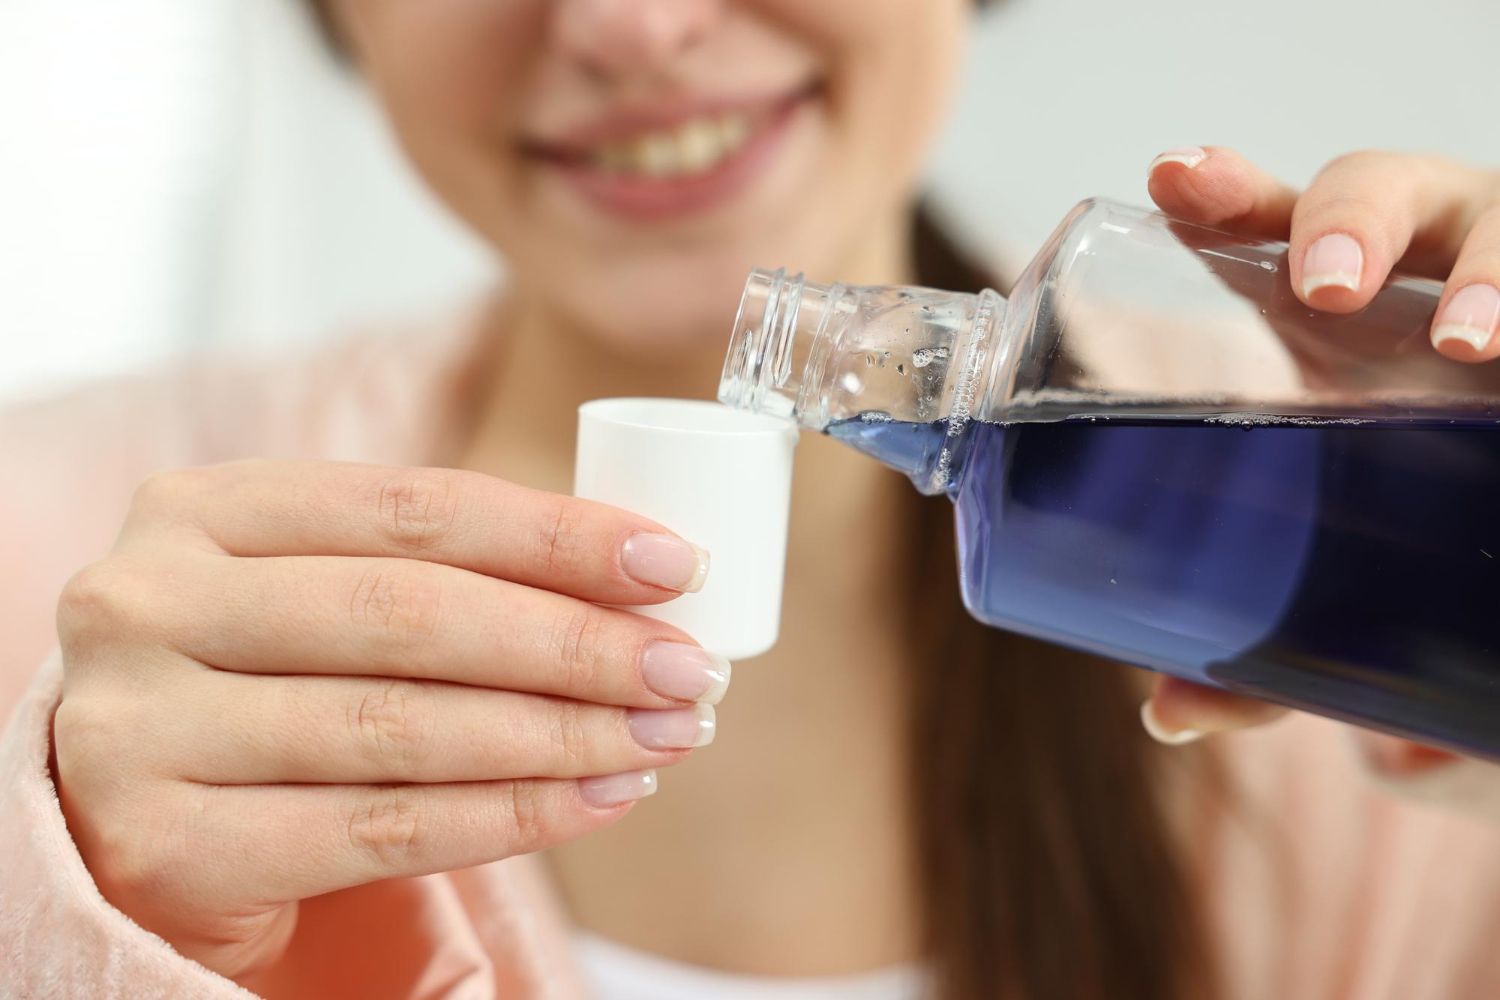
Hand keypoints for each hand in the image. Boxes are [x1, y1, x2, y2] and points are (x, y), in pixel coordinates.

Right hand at [53, 461, 729, 979]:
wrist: (136, 822)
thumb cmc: (266, 686)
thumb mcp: (324, 598)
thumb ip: (443, 575)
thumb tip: (641, 580)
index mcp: (200, 510)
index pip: (411, 507)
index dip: (556, 534)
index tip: (675, 563)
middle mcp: (148, 603)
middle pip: (411, 614)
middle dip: (575, 642)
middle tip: (687, 667)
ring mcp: (138, 729)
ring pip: (404, 727)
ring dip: (563, 734)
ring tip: (664, 735)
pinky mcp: (164, 847)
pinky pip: (383, 830)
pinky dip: (511, 815)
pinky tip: (598, 797)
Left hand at [1139, 145, 1499, 765]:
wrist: (1499, 559)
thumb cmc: (1413, 544)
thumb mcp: (1343, 582)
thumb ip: (1268, 644)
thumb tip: (1169, 713)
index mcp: (1335, 310)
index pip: (1274, 226)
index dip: (1227, 194)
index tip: (1173, 183)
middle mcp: (1424, 276)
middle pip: (1384, 195)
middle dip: (1351, 221)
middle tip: (1327, 292)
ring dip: (1492, 271)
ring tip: (1475, 343)